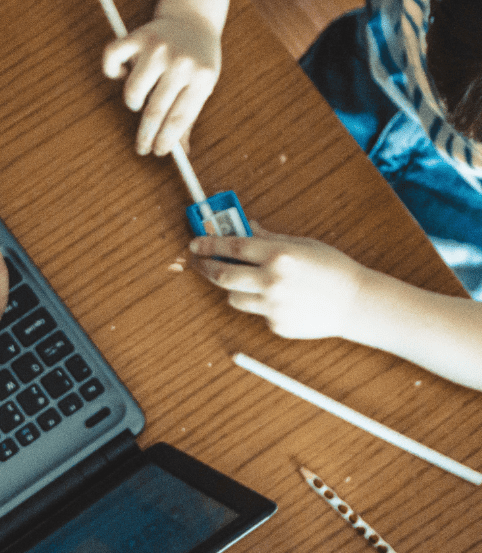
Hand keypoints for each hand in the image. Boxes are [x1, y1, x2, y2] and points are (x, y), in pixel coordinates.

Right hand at [102, 15, 220, 155]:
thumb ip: (188, 117)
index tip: (157, 152)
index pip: (179, 118)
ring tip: (140, 99)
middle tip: (142, 148)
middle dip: (146, 135)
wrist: (194, 18)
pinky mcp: (138, 36)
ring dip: (133, 102)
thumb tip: (181, 152)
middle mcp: (180, 62)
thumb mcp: (202, 85)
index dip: (166, 140)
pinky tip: (122, 73)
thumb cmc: (197, 60)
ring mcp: (158, 47)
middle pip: (156, 110)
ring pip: (133, 91)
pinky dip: (113, 71)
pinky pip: (112, 59)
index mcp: (202, 77)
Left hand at [188, 223, 365, 338]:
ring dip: (232, 288)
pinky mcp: (276, 325)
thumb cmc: (332, 269)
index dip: (208, 245)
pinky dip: (259, 304)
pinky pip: (256, 312)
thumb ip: (269, 238)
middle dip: (205, 267)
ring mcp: (272, 306)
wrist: (357, 303)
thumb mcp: (302, 244)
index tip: (195, 243)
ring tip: (244, 280)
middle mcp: (271, 282)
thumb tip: (244, 227)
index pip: (231, 248)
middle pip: (222, 276)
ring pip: (233, 298)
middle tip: (199, 262)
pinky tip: (279, 298)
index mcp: (278, 256)